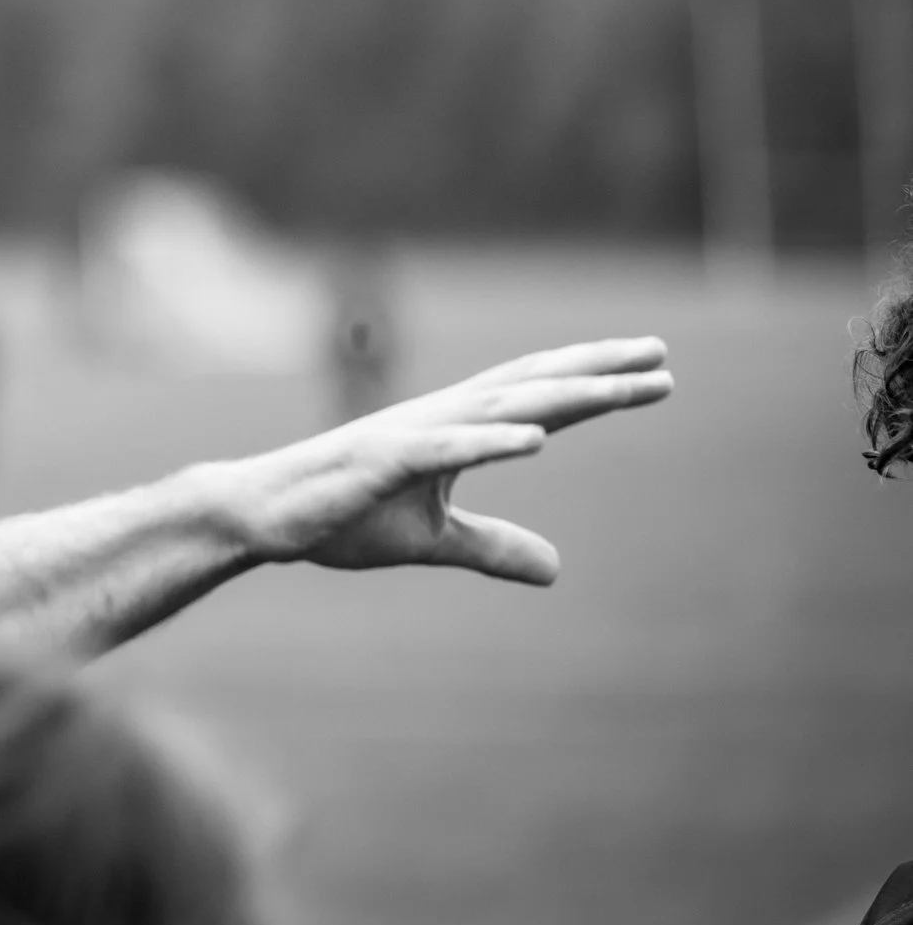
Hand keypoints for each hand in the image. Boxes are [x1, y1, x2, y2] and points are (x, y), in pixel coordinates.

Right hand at [221, 337, 671, 584]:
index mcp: (454, 429)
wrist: (264, 514)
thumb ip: (494, 546)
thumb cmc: (342, 515)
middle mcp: (440, 418)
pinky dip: (490, 439)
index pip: (537, 397)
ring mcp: (411, 435)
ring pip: (499, 408)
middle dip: (597, 372)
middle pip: (531, 386)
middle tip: (661, 355)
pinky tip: (535, 437)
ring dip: (561, 397)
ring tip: (619, 390)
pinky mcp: (382, 461)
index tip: (655, 373)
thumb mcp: (434, 541)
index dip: (595, 383)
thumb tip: (558, 570)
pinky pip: (444, 448)